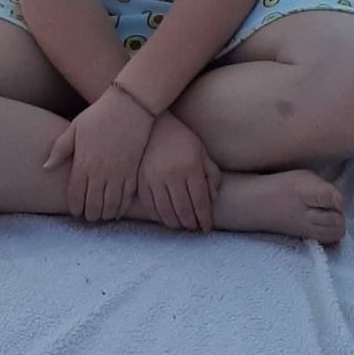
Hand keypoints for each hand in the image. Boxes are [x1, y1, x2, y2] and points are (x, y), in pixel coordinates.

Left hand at [43, 83, 154, 220]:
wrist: (130, 106)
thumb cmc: (99, 115)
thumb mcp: (74, 128)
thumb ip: (60, 149)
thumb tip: (45, 167)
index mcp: (83, 163)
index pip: (76, 195)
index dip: (75, 207)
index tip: (76, 211)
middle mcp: (100, 172)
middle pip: (93, 205)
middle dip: (89, 215)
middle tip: (88, 217)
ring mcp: (118, 174)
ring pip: (110, 206)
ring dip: (104, 215)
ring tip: (101, 216)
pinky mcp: (133, 172)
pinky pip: (126, 198)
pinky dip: (121, 208)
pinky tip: (117, 210)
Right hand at [136, 110, 220, 232]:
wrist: (154, 125)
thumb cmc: (182, 139)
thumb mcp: (202, 152)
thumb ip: (211, 174)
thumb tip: (213, 198)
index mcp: (190, 167)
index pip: (200, 202)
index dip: (205, 218)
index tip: (206, 228)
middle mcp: (172, 175)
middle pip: (184, 210)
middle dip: (191, 224)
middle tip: (194, 228)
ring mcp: (154, 179)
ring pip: (166, 212)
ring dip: (175, 224)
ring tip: (182, 225)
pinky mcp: (140, 181)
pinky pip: (149, 206)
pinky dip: (158, 217)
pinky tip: (166, 217)